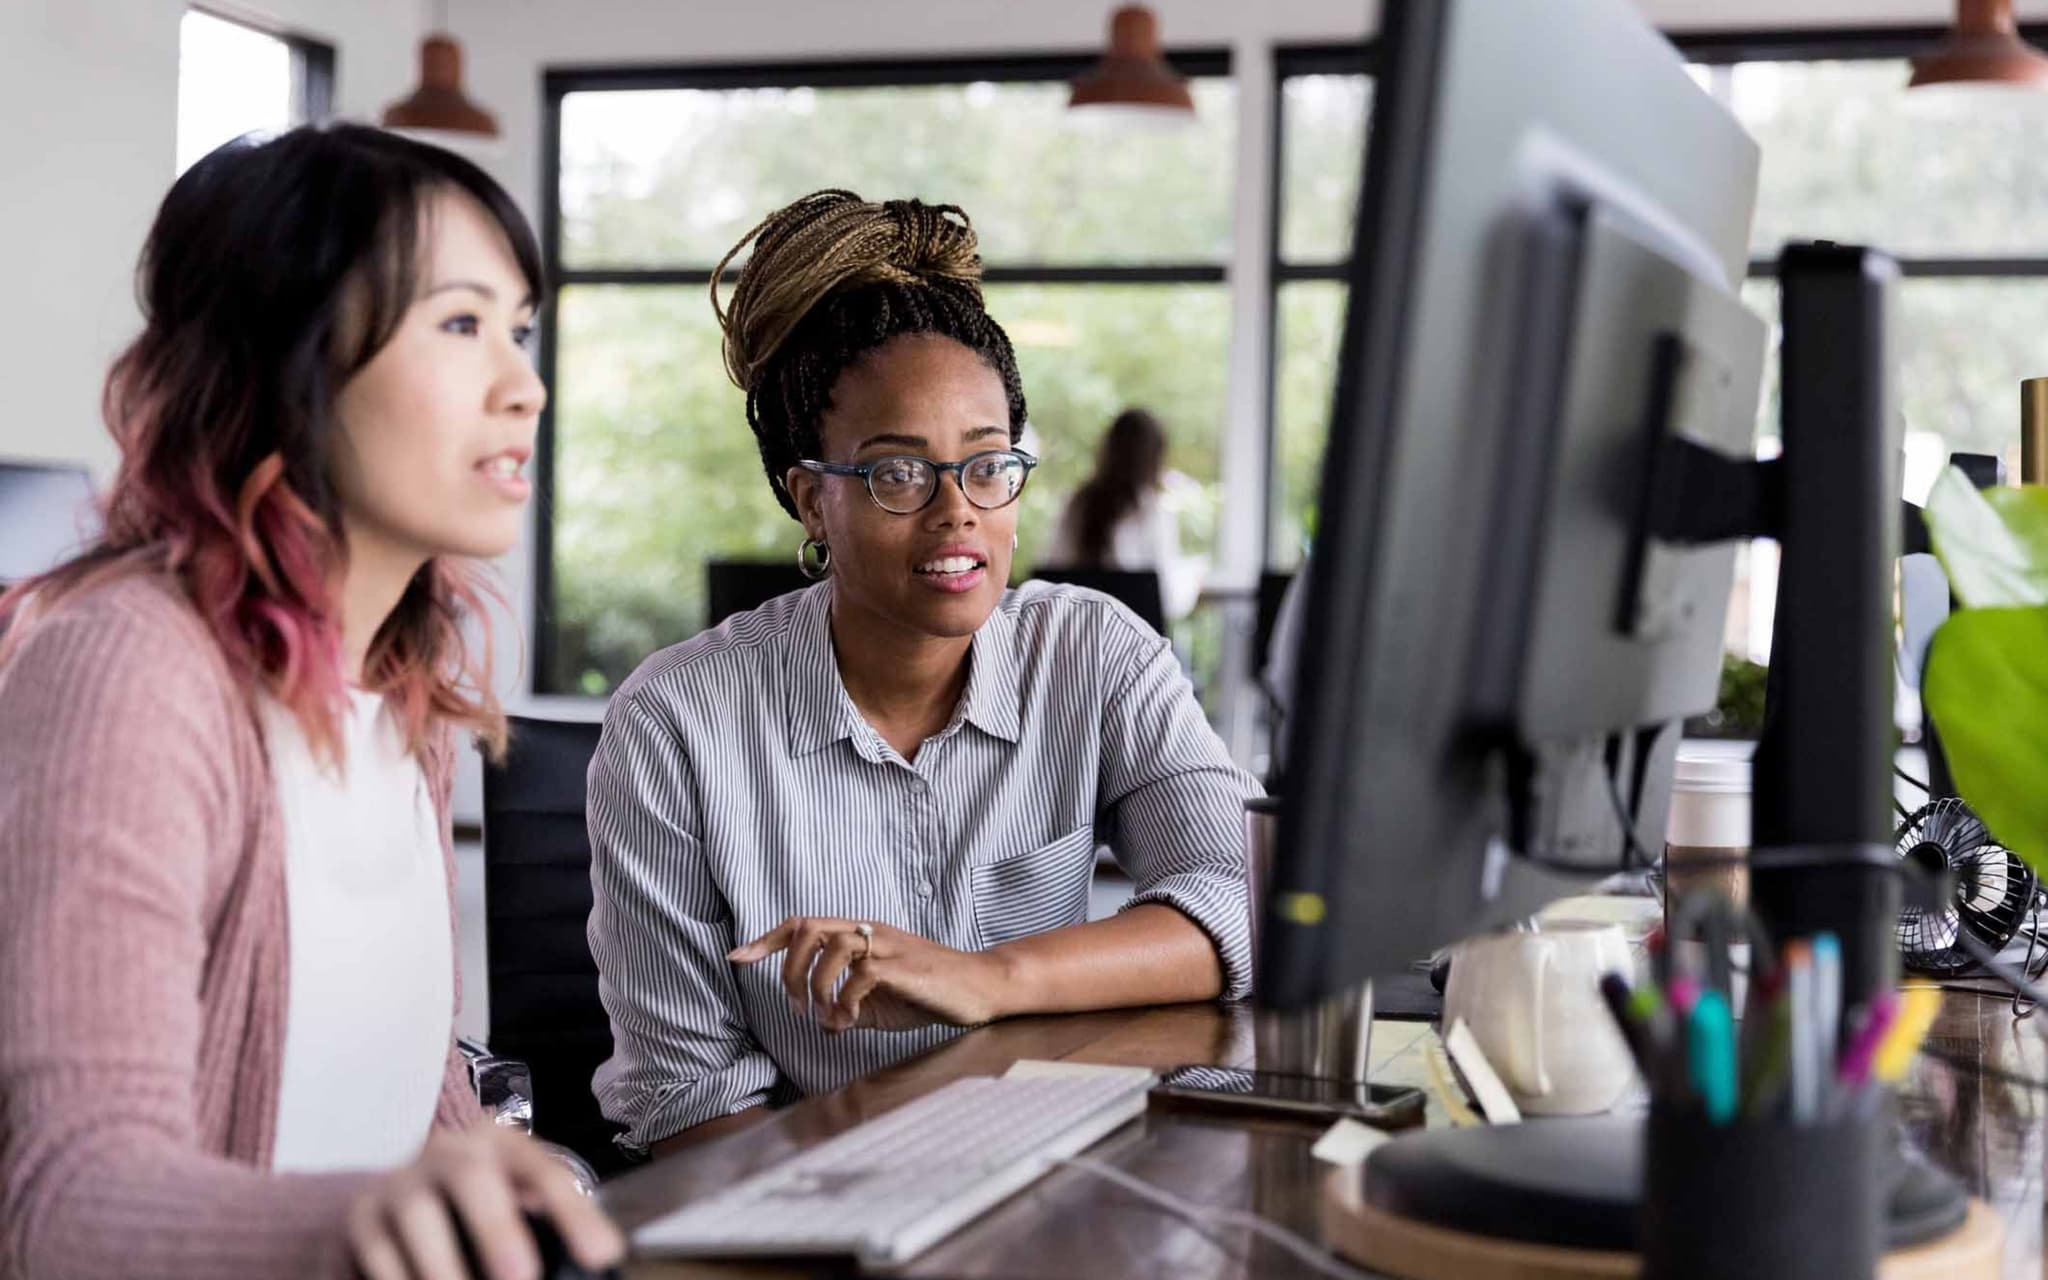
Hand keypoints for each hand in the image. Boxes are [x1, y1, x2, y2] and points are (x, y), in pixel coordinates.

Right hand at [345, 1126, 625, 1279]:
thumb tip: (600, 1255)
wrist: (390, 1196)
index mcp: (499, 1144)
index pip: (543, 1170)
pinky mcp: (359, 1222)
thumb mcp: (511, 1194)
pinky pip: (376, 1257)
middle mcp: (446, 1154)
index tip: (601, 1254)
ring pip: (415, 1221)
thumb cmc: (473, 1202)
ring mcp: (397, 1185)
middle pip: (471, 1175)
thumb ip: (546, 1219)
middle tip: (521, 1277)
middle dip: (496, 1227)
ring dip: (442, 1271)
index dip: (574, 1212)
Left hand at [728, 916, 1011, 1031]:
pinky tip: (851, 1021)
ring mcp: (887, 946)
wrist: (980, 989)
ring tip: (826, 1016)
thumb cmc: (930, 993)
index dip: (767, 940)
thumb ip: (848, 1009)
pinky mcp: (903, 966)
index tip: (738, 957)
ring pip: (832, 945)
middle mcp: (871, 932)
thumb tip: (823, 1025)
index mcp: (861, 936)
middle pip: (809, 928)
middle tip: (798, 1006)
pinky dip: (846, 1002)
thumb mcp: (879, 1004)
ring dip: (817, 986)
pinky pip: (860, 975)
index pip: (804, 924)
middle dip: (789, 969)